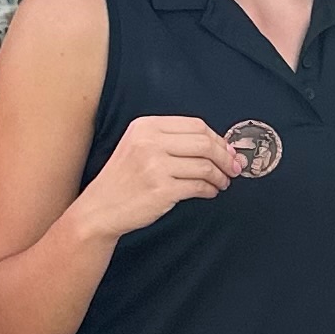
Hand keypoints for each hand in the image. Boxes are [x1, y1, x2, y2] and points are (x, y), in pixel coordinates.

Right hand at [70, 113, 242, 242]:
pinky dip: (210, 189)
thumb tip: (218, 145)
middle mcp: (149, 142)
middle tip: (234, 168)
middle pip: (204, 143)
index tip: (228, 150)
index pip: (195, 125)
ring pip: (205, 166)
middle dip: (226, 157)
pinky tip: (210, 192)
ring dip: (220, 176)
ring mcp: (155, 166)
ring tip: (222, 182)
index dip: (218, 138)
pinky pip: (198, 186)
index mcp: (146, 126)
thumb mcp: (139, 146)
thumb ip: (172, 140)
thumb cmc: (124, 179)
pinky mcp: (161, 189)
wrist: (100, 208)